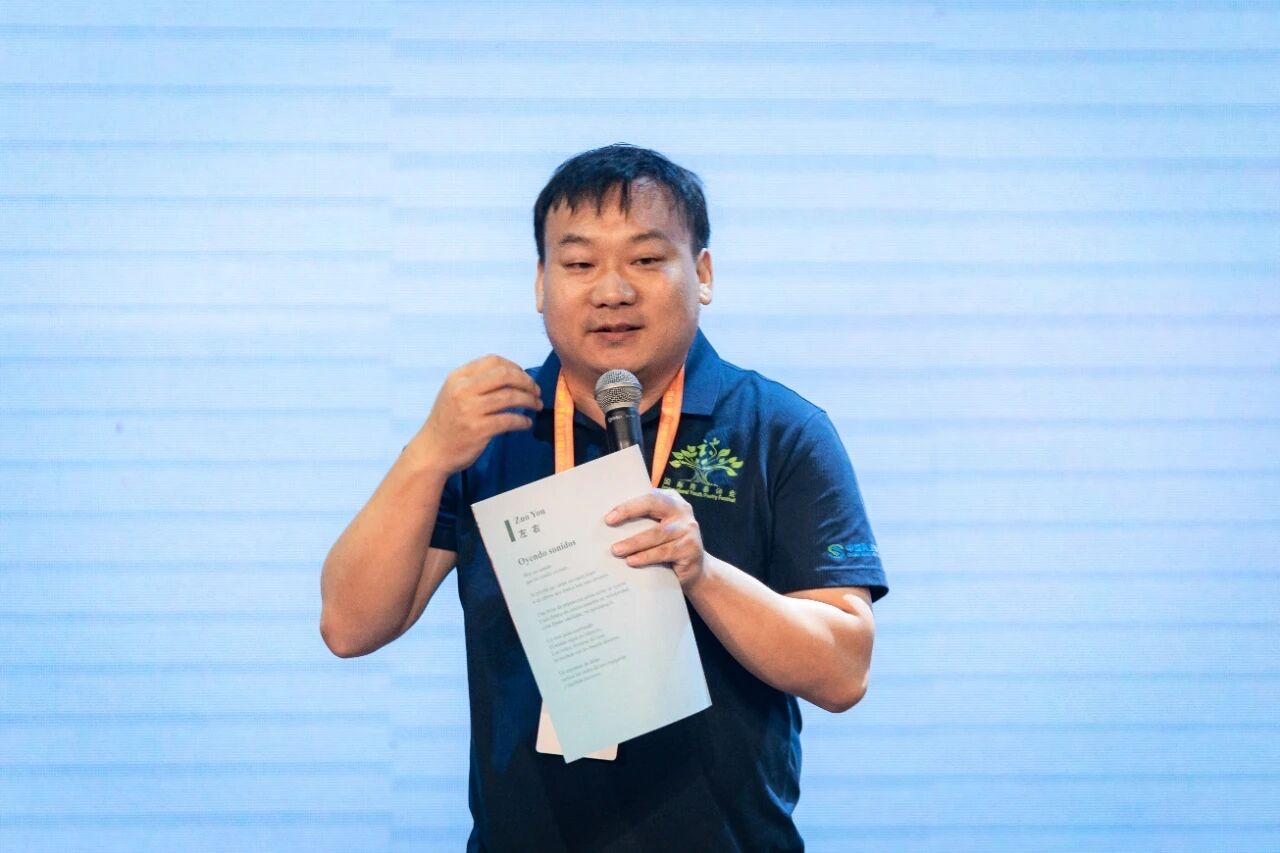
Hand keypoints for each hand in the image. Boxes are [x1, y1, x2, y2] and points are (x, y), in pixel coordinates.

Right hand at [407, 354, 541, 476]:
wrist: (432, 452)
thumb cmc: (448, 423)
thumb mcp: (454, 393)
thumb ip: (476, 382)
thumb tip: (512, 374)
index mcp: (458, 377)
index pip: (493, 361)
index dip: (514, 367)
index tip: (524, 378)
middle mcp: (463, 390)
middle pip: (505, 375)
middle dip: (527, 381)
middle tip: (537, 391)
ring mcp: (470, 409)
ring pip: (511, 397)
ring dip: (530, 400)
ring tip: (537, 406)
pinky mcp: (478, 429)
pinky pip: (509, 420)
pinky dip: (523, 421)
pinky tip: (526, 423)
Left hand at [606, 489, 706, 590]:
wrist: (695, 569)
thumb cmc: (668, 545)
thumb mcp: (657, 527)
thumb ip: (642, 520)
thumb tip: (609, 522)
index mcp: (672, 499)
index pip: (649, 495)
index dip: (628, 504)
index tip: (609, 516)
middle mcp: (682, 510)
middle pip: (654, 504)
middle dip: (629, 511)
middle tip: (609, 522)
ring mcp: (689, 529)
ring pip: (657, 533)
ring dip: (634, 542)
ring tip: (616, 550)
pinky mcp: (691, 548)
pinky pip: (664, 552)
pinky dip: (646, 557)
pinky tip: (632, 561)